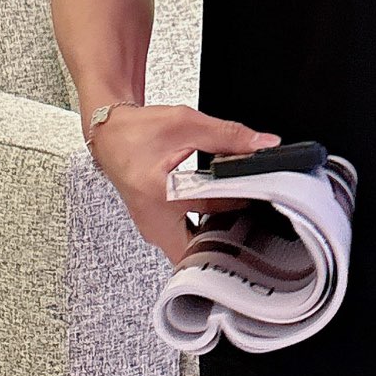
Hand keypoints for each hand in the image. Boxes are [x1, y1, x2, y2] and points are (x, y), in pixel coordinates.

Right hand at [85, 104, 280, 263]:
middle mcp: (153, 220)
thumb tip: (262, 143)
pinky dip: (204, 233)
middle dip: (229, 239)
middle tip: (253, 222)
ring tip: (240, 219)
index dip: (244, 197)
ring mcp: (153, 230)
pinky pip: (184, 243)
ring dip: (217, 239)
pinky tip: (220, 218)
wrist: (112, 135)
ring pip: (192, 251)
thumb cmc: (138, 132)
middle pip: (200, 248)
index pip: (214, 206)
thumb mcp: (186, 124)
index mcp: (159, 194)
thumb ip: (228, 135)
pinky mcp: (156, 230)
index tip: (264, 190)